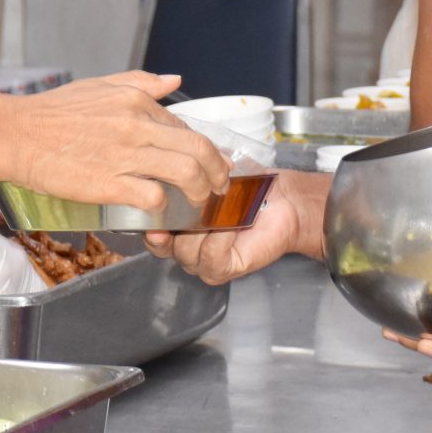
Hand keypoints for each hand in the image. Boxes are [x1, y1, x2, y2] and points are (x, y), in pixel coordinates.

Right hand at [7, 72, 227, 214]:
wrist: (15, 134)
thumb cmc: (52, 112)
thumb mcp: (99, 85)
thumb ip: (141, 82)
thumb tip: (175, 79)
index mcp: (136, 100)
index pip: (186, 125)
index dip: (204, 148)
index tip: (210, 163)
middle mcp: (136, 124)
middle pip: (199, 148)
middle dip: (218, 171)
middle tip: (220, 186)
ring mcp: (124, 155)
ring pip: (186, 172)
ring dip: (201, 191)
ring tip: (200, 203)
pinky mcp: (109, 184)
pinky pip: (154, 197)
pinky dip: (165, 208)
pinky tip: (163, 213)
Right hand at [145, 170, 325, 283]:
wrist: (283, 200)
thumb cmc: (248, 186)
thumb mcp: (211, 171)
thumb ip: (187, 169)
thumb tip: (170, 162)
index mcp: (176, 225)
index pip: (149, 228)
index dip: (148, 217)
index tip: (151, 198)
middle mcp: (183, 246)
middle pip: (162, 243)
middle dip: (175, 220)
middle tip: (191, 199)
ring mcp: (201, 261)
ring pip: (184, 251)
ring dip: (203, 226)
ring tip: (221, 208)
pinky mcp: (222, 270)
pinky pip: (210, 257)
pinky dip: (220, 238)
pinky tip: (232, 223)